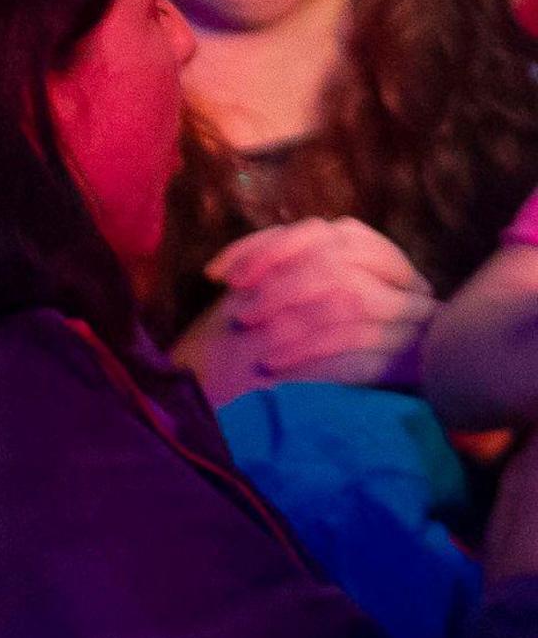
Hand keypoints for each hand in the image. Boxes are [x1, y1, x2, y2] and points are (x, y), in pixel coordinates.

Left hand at [190, 216, 434, 398]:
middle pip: (337, 261)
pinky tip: (273, 363)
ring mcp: (415, 320)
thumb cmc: (302, 340)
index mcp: (374, 254)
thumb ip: (278, 270)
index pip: (322, 232)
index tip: (222, 276)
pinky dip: (306, 351)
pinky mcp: (411, 361)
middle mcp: (405, 281)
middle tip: (238, 312)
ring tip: (251, 332)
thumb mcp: (290, 296)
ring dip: (289, 317)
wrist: (354, 405)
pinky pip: (356, 348)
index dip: (266, 248)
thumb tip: (231, 269)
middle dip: (277, 284)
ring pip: (349, 300)